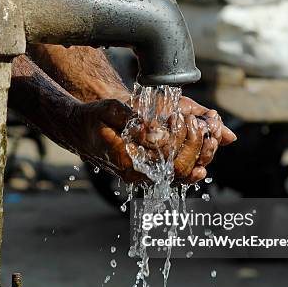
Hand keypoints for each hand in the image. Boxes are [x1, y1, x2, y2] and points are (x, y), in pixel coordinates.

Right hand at [68, 97, 235, 183]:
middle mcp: (137, 174)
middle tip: (197, 122)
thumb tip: (151, 128)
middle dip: (194, 146)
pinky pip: (174, 175)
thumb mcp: (108, 111)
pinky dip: (191, 165)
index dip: (179, 138)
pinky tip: (203, 156)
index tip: (181, 117)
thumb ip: (130, 118)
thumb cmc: (93, 119)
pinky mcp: (147, 171)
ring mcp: (143, 175)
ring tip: (207, 134)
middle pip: (178, 170)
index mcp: (127, 161)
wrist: (79, 131)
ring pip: (180, 175)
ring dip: (198, 156)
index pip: (164, 157)